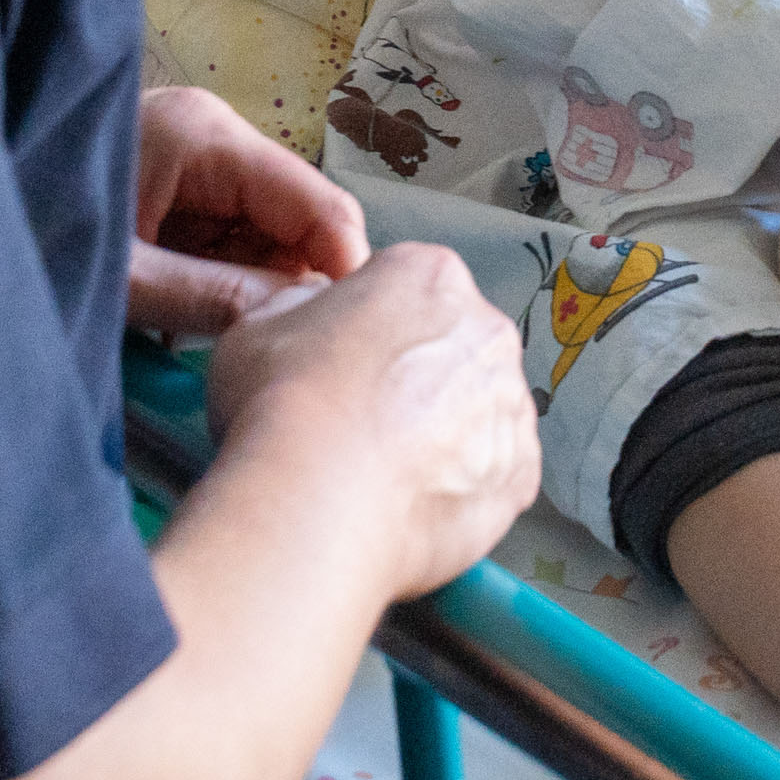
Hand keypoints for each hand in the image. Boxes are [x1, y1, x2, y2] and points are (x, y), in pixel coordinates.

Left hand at [130, 85, 369, 336]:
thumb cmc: (30, 229)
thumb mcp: (122, 275)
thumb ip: (207, 297)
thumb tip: (295, 320)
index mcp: (208, 137)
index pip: (313, 200)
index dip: (342, 266)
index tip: (347, 335)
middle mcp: (217, 137)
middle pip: (296, 220)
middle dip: (291, 284)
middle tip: (271, 351)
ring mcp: (200, 162)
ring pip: (267, 236)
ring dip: (254, 290)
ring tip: (207, 339)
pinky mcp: (182, 190)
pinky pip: (231, 241)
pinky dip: (224, 284)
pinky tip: (184, 319)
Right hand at [205, 242, 541, 601]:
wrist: (314, 501)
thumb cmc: (285, 408)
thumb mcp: (259, 325)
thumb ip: (299, 304)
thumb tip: (310, 307)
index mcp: (429, 275)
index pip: (407, 288)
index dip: (368, 330)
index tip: (343, 364)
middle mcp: (485, 330)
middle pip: (454, 346)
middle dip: (417, 379)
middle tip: (362, 421)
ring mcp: (509, 404)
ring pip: (479, 412)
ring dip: (445, 434)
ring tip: (384, 472)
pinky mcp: (519, 476)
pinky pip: (497, 475)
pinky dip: (464, 490)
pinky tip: (414, 504)